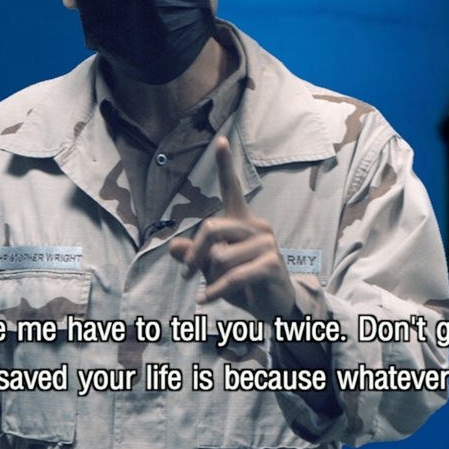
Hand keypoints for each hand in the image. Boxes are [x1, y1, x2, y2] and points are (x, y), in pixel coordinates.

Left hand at [168, 137, 296, 320]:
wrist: (275, 307)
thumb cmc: (244, 285)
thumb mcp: (214, 270)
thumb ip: (196, 256)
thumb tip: (173, 246)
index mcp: (242, 222)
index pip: (232, 189)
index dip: (225, 166)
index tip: (221, 141)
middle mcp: (256, 226)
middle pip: (211, 227)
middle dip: (195, 254)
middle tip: (187, 274)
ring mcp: (266, 244)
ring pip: (220, 256)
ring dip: (211, 277)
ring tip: (216, 288)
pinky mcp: (270, 264)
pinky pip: (233, 275)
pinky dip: (216, 291)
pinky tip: (205, 300)